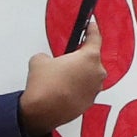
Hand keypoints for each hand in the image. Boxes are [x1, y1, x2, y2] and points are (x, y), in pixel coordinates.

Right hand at [19, 18, 108, 134]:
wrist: (42, 111)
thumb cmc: (45, 86)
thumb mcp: (39, 61)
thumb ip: (48, 56)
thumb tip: (49, 62)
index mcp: (89, 57)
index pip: (95, 38)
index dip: (92, 29)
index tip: (91, 25)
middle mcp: (97, 72)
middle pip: (92, 59)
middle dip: (79, 58)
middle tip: (65, 59)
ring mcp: (95, 88)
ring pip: (88, 75)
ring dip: (78, 74)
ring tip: (60, 78)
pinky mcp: (90, 102)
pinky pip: (85, 89)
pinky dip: (76, 88)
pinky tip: (61, 90)